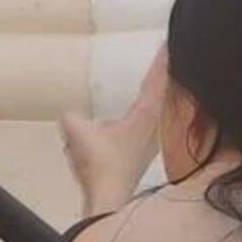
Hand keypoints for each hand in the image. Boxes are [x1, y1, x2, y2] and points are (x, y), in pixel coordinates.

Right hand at [59, 46, 167, 215]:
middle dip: (164, 75)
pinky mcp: (140, 154)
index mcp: (146, 116)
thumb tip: (71, 118)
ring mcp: (150, 141)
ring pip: (157, 110)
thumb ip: (72, 118)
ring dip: (156, 94)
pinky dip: (144, 112)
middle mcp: (154, 127)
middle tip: (167, 54)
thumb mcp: (77, 132)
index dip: (163, 60)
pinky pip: (145, 124)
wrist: (107, 199)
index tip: (169, 42)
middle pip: (164, 93)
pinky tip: (135, 114)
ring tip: (156, 79)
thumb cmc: (99, 165)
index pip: (158, 80)